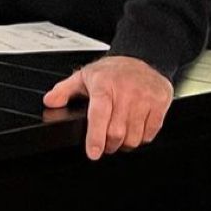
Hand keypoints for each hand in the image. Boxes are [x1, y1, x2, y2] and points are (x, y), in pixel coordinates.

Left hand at [42, 56, 172, 160]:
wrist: (142, 57)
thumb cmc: (112, 71)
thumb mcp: (84, 76)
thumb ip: (64, 91)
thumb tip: (49, 102)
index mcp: (103, 85)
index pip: (99, 115)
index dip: (95, 137)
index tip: (93, 153)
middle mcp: (126, 91)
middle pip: (116, 132)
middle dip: (108, 145)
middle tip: (104, 144)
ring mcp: (145, 97)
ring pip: (134, 136)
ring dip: (125, 144)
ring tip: (119, 137)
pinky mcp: (160, 103)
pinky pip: (150, 133)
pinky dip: (141, 138)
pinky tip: (134, 129)